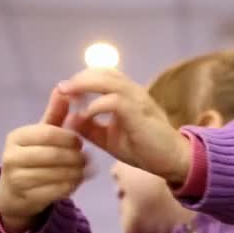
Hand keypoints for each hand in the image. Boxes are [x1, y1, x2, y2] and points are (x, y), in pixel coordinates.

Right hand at [0, 88, 86, 232]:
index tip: (80, 142)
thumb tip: (64, 87)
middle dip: (75, 156)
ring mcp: (16, 179)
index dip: (69, 138)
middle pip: (53, 155)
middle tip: (87, 157)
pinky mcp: (26, 197)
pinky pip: (56, 191)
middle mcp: (11, 157)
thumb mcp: (42, 133)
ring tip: (86, 168)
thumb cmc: (34, 155)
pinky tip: (78, 180)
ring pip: (56, 174)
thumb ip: (55, 113)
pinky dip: (72, 185)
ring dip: (77, 172)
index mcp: (16, 137)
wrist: (15, 192)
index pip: (48, 133)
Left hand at [58, 68, 190, 185]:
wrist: (172, 160)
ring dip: (84, 85)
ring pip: (108, 80)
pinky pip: (114, 101)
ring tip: (67, 95)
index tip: (64, 92)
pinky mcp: (139, 112)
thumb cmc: (143, 149)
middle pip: (103, 72)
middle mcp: (133, 91)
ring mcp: (137, 99)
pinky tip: (85, 115)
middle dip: (79, 79)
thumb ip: (90, 128)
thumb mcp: (110, 138)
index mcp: (127, 94)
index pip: (103, 75)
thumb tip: (69, 119)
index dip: (82, 79)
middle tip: (61, 90)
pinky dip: (96, 106)